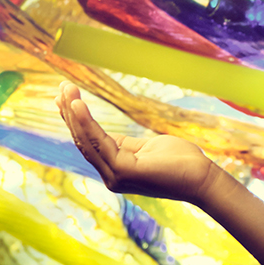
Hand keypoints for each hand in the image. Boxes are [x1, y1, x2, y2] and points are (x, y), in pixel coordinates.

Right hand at [56, 83, 223, 203]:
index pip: (89, 143)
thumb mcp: (147, 147)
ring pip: (88, 141)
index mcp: (116, 170)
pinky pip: (100, 142)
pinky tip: (78, 105)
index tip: (65, 98)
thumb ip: (126, 144)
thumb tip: (108, 136)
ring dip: (74, 114)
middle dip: (69, 113)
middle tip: (61, 87)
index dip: (75, 121)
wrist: (203, 177)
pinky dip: (87, 123)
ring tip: (66, 89)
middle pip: (83, 141)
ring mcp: (116, 177)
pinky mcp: (124, 172)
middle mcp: (112, 176)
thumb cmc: (181, 162)